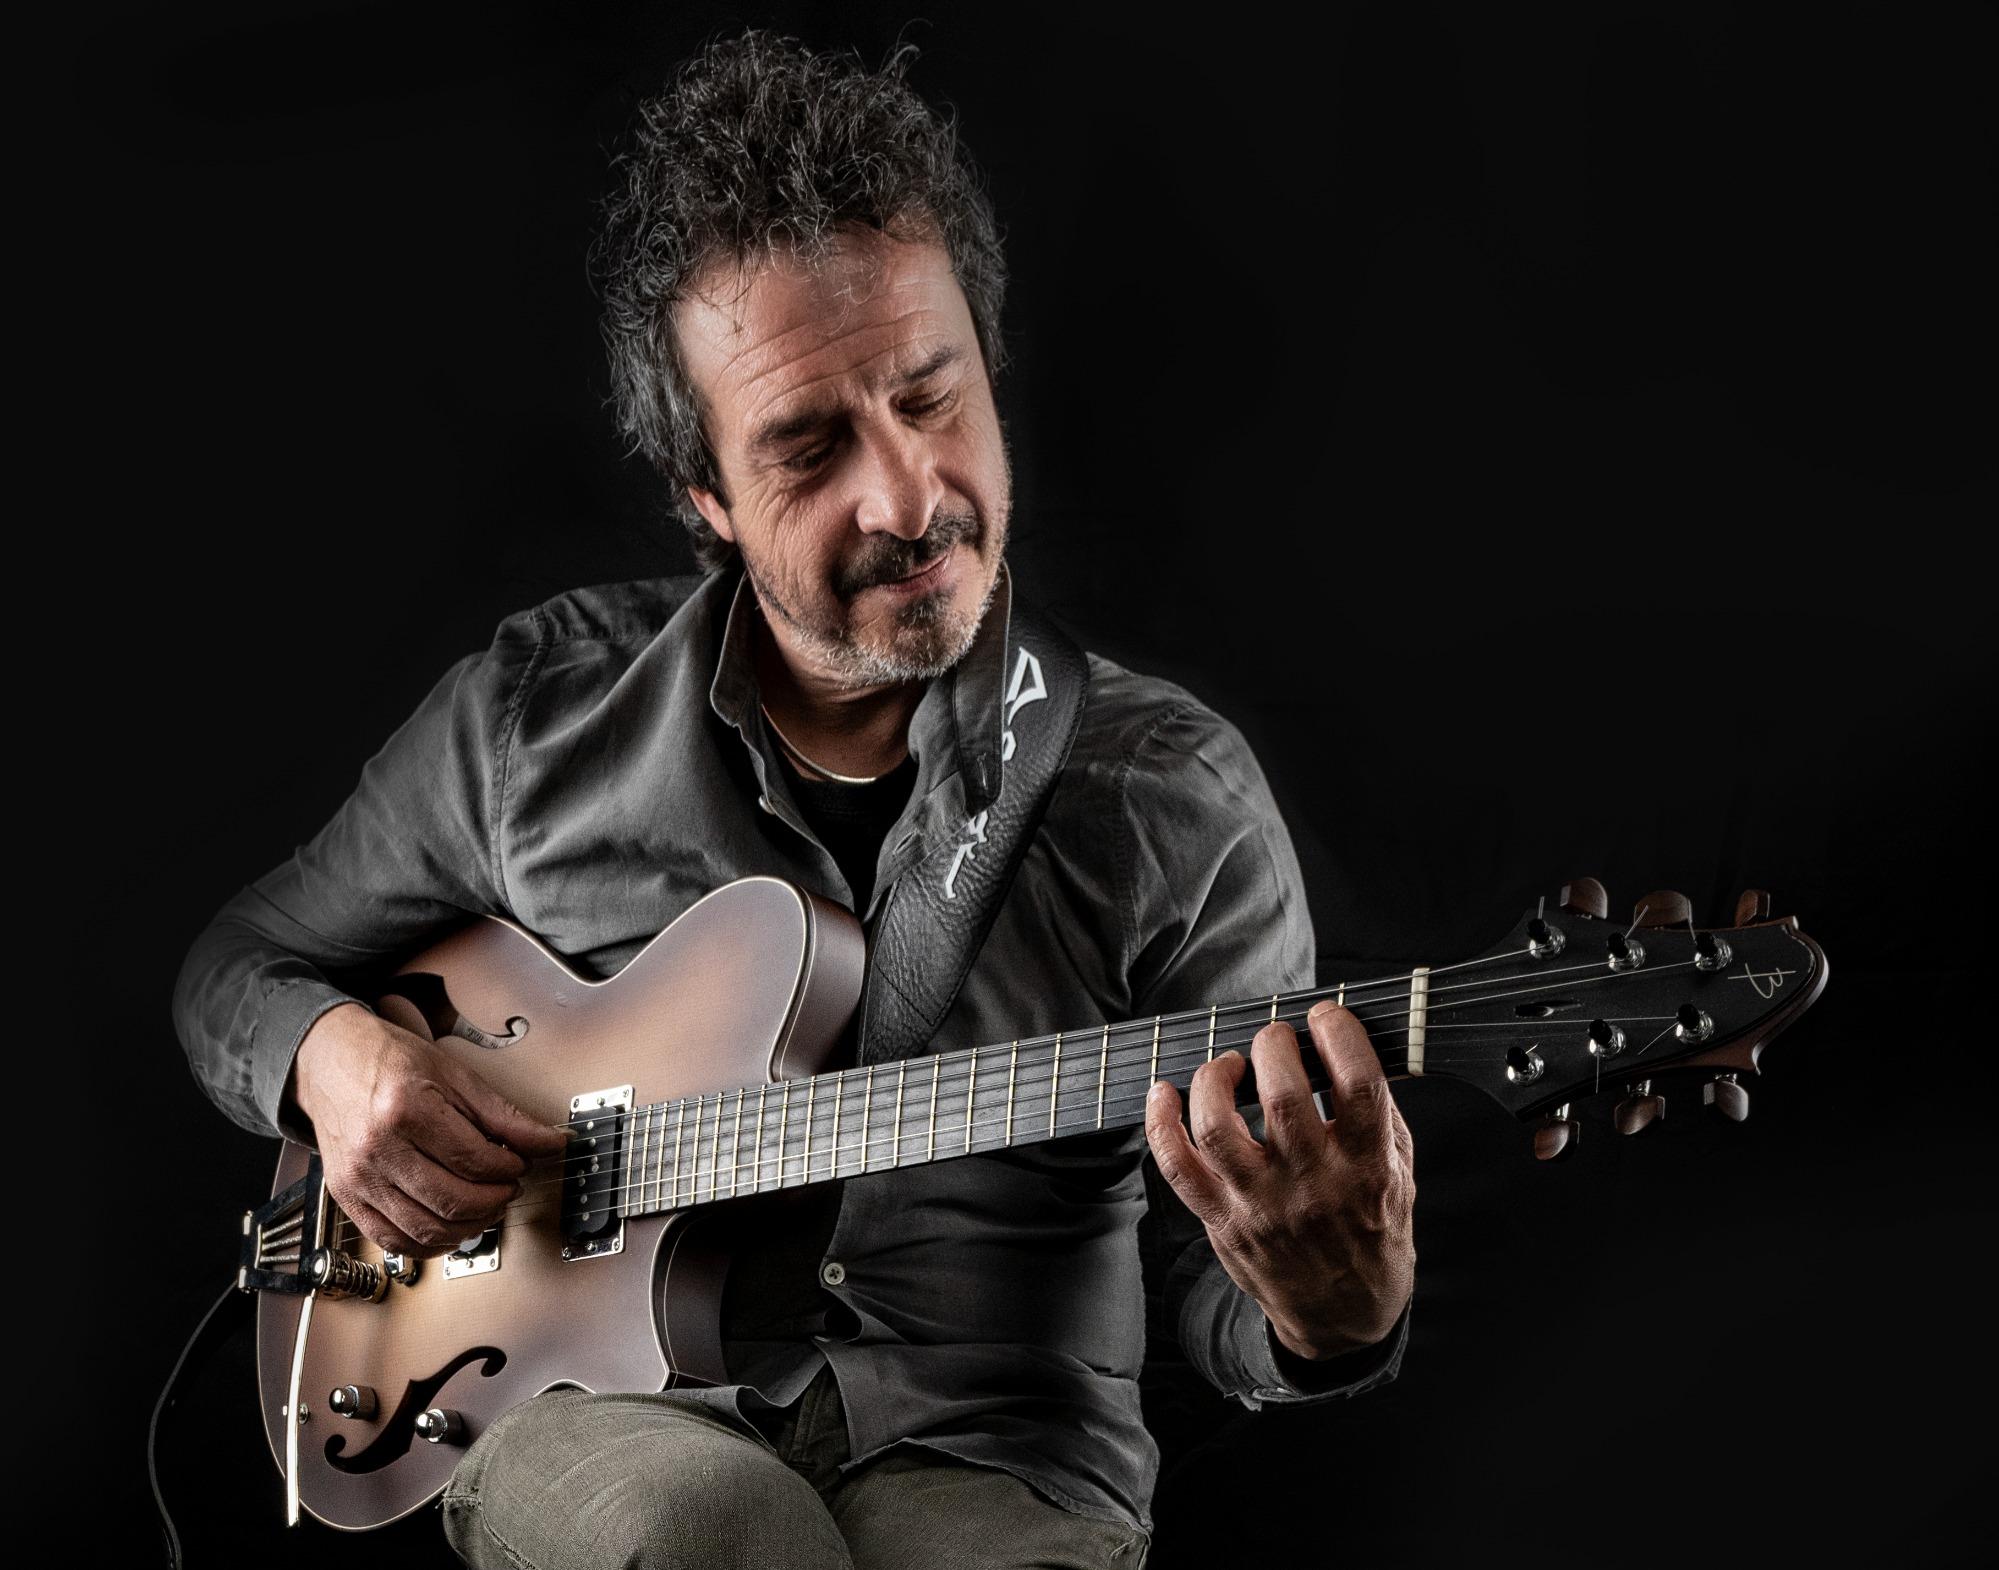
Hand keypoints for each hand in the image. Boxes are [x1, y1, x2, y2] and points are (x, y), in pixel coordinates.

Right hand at [288, 1002, 569, 1256]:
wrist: (328, 1061)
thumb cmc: (388, 1062)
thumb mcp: (453, 1074)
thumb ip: (503, 1114)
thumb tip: (549, 1141)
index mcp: (405, 1110)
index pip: (474, 1160)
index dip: (508, 1169)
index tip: (520, 1163)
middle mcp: (377, 1149)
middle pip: (452, 1200)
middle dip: (495, 1200)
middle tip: (509, 1188)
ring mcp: (358, 1179)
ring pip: (425, 1229)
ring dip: (469, 1227)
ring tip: (486, 1207)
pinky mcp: (346, 1198)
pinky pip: (392, 1241)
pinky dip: (430, 1244)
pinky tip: (451, 1227)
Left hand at [1144, 999, 1414, 1359]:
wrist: (1344, 1315)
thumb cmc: (1372, 1230)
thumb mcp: (1400, 1172)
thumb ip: (1378, 1113)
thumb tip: (1344, 1046)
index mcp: (1368, 1169)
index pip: (1357, 1084)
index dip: (1338, 1034)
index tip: (1325, 1017)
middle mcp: (1313, 1186)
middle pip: (1282, 1097)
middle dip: (1272, 1046)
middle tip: (1274, 1039)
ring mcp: (1261, 1206)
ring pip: (1218, 1127)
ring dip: (1215, 1079)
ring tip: (1228, 1066)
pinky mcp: (1222, 1221)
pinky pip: (1177, 1166)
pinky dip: (1160, 1123)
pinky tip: (1165, 1093)